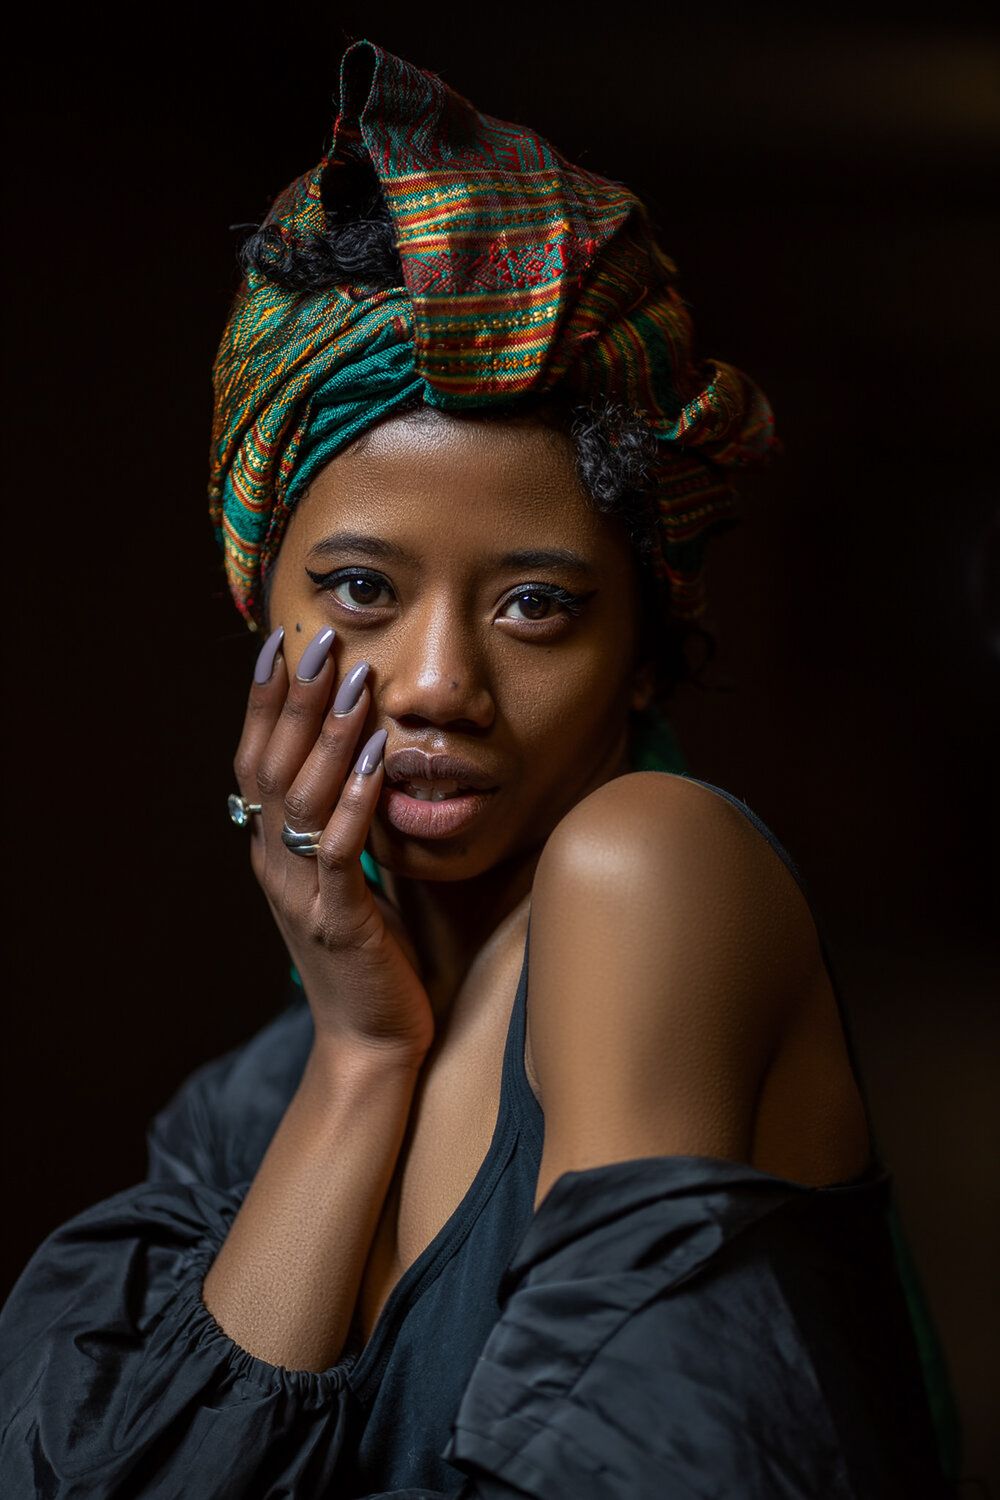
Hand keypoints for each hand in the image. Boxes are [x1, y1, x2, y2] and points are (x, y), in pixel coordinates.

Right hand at [233, 624, 433, 1064]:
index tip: (281, 645)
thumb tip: (353, 766)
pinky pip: (342, 849)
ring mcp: (302, 893)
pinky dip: (358, 799)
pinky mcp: (339, 921)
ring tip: (353, 680)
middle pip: (272, 766)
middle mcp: (274, 865)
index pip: (256, 761)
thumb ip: (336, 827)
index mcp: (271, 853)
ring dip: (329, 735)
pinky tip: (379, 757)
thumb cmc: (366, 958)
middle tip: (317, 641)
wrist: (370, 1044)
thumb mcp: (342, 881)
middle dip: (293, 699)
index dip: (264, 703)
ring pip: (304, 799)